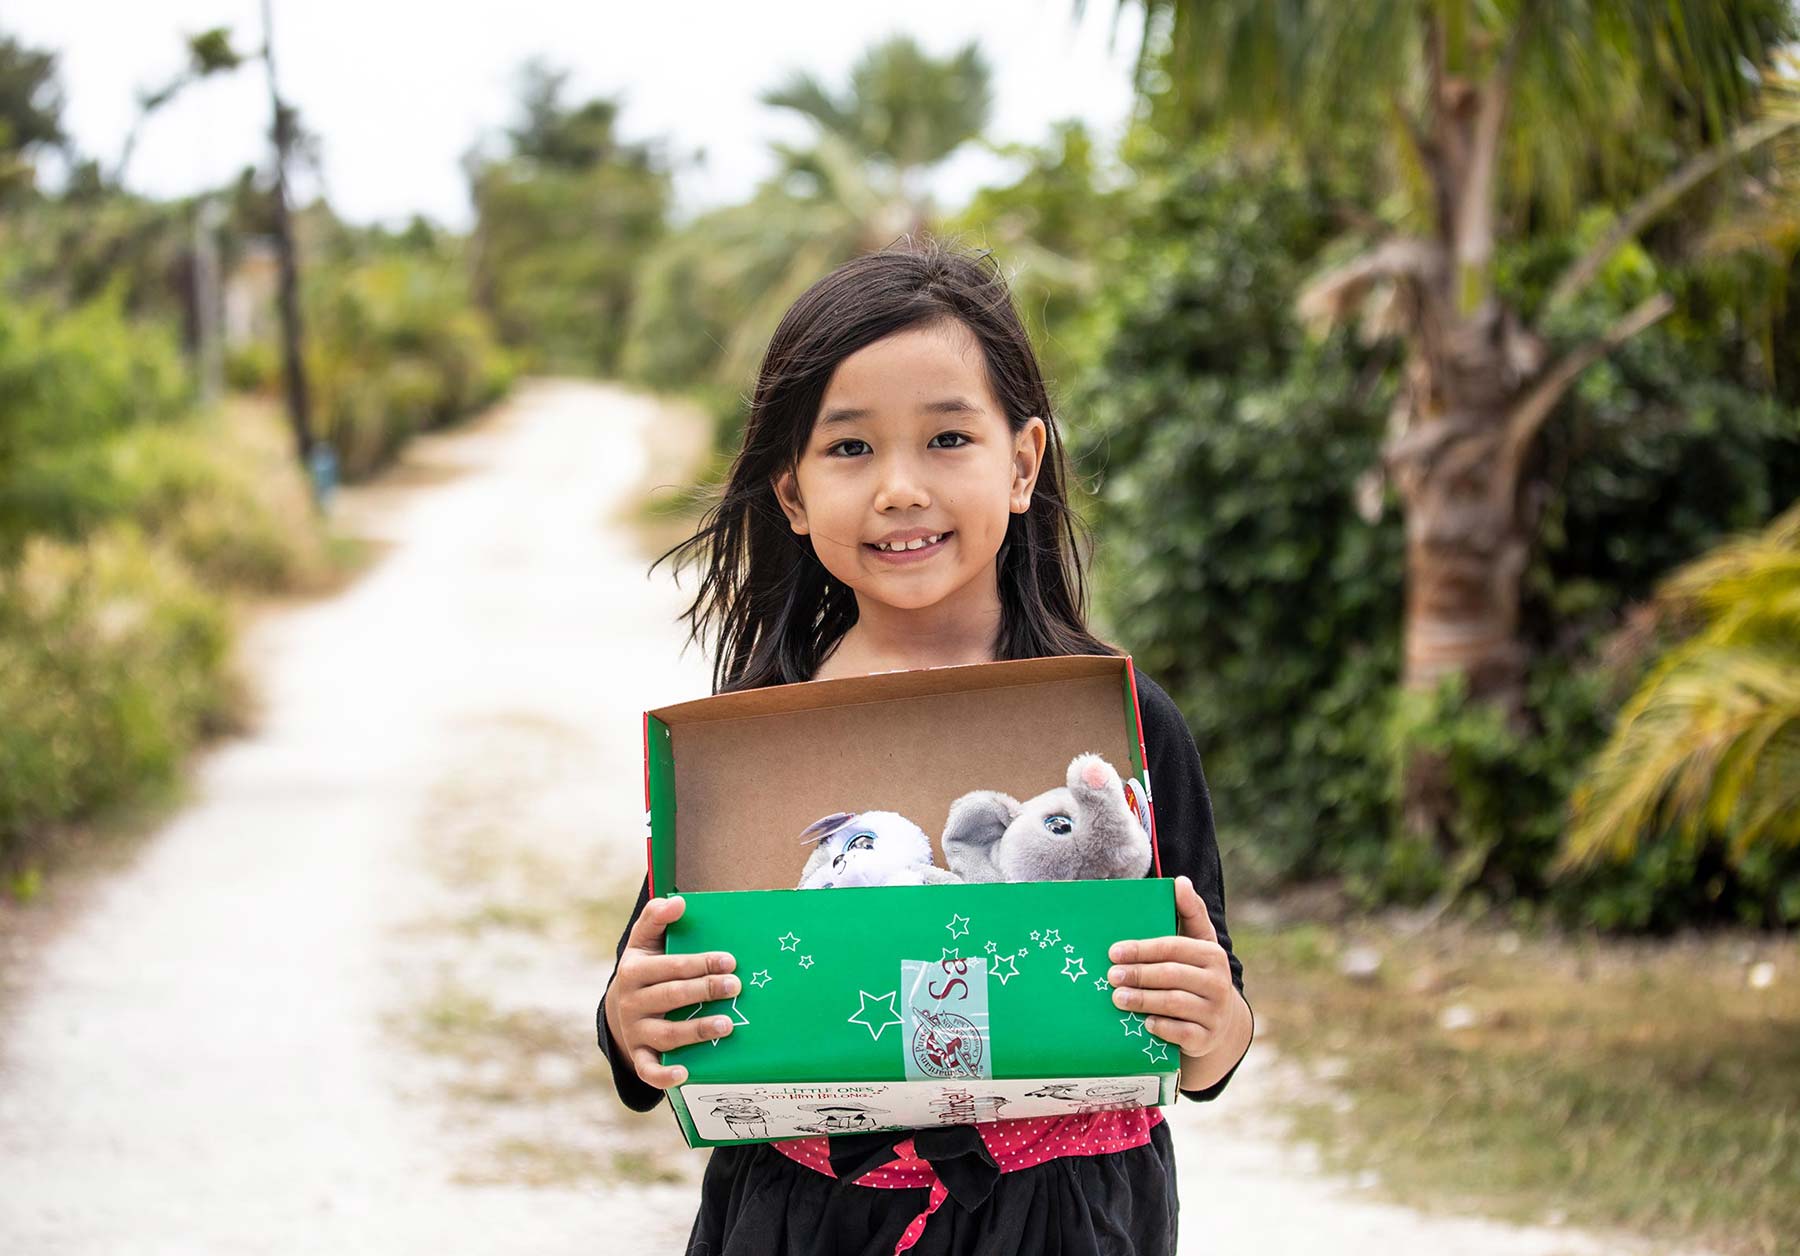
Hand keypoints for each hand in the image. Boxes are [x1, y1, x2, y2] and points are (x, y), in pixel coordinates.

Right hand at [605, 894, 738, 1087]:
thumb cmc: (647, 968)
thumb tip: (678, 902)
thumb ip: (657, 917)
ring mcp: (635, 1031)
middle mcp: (632, 1002)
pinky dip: (663, 1075)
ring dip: (697, 1029)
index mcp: (634, 971)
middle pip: (672, 996)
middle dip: (705, 990)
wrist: (621, 1006)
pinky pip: (649, 1070)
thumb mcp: (645, 941)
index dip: (700, 963)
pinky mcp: (639, 1055)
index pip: (670, 966)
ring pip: (667, 1033)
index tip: (730, 960)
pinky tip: (684, 1073)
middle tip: (735, 986)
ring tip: (727, 1025)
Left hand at [1107, 875, 1238, 1059]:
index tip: (1113, 952)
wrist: (1220, 1023)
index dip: (1142, 949)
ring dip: (1143, 1000)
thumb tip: (1179, 882)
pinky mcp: (1206, 1038)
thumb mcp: (1198, 943)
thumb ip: (1189, 912)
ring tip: (1117, 998)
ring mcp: (1214, 1012)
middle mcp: (1218, 982)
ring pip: (1174, 1003)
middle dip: (1138, 975)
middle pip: (1171, 975)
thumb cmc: (1198, 975)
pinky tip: (1144, 1023)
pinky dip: (1162, 1028)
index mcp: (1212, 955)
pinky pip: (1182, 1033)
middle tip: (1110, 976)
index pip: (1172, 948)